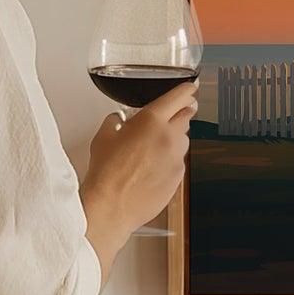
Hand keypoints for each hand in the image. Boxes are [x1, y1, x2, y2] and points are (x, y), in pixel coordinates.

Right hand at [80, 80, 197, 280]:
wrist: (112, 205)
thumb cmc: (106, 173)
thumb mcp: (103, 137)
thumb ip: (115, 121)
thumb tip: (118, 120)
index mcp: (151, 120)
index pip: (179, 96)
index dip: (187, 90)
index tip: (190, 89)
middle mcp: (169, 137)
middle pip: (186, 116)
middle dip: (181, 113)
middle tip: (173, 115)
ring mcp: (177, 158)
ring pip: (183, 140)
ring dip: (174, 138)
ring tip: (153, 147)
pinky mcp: (179, 177)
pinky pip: (179, 162)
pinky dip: (170, 160)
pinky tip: (152, 168)